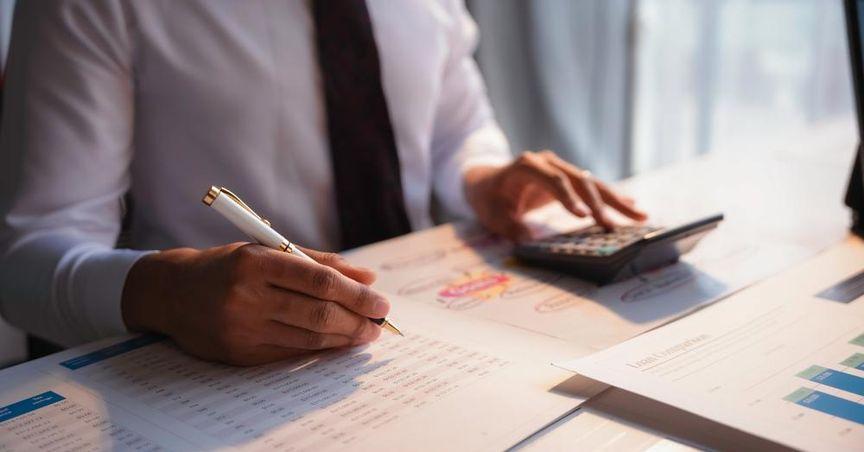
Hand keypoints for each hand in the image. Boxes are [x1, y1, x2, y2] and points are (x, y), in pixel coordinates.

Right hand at [121, 243, 388, 365]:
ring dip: (343, 338)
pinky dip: (319, 349)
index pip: (318, 280)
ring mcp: (241, 328)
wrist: (171, 293)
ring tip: (364, 334)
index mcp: (255, 262)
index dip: (355, 294)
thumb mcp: (267, 250)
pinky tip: (336, 344)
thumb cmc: (229, 266)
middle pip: (317, 313)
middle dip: (357, 320)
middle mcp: (246, 295)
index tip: (380, 302)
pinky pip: (290, 353)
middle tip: (378, 323)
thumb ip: (318, 262)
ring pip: (307, 337)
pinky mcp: (239, 354)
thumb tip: (367, 278)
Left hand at [464, 150, 647, 239]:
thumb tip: (528, 239)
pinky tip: (631, 206)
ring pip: (592, 183)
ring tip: (639, 216)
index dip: (569, 198)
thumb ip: (510, 225)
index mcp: (527, 166)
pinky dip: (611, 198)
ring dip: (615, 200)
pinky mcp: (568, 178)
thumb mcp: (492, 214)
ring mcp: (561, 168)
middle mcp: (548, 162)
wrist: (486, 179)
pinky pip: (592, 188)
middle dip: (599, 204)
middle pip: (579, 181)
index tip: (583, 218)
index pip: (553, 181)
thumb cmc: (488, 197)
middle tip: (614, 225)